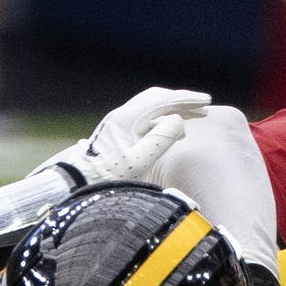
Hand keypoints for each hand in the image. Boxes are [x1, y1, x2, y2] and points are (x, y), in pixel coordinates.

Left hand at [33, 87, 210, 182]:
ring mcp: (119, 124)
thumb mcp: (139, 162)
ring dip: (174, 111)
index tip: (206, 102)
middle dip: (182, 102)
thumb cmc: (108, 176)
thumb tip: (178, 120)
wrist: (79, 185)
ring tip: (195, 119)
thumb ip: (161, 140)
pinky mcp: (119, 135)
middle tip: (204, 108)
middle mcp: (121, 116)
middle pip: (157, 99)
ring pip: (152, 109)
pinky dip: (164, 122)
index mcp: (126, 118)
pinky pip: (147, 120)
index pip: (162, 100)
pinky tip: (175, 132)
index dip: (186, 99)